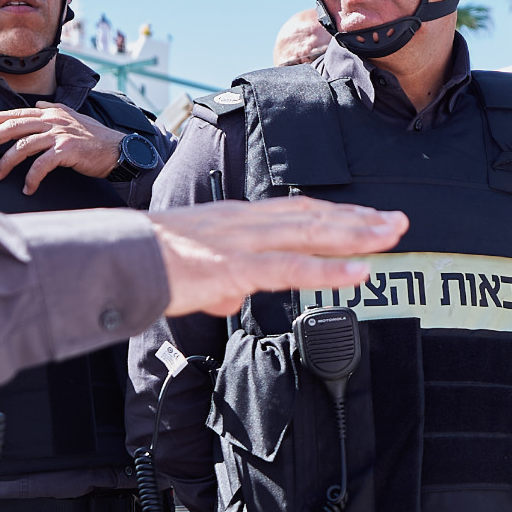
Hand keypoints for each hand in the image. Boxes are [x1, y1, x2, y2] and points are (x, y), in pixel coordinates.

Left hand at [0, 102, 121, 192]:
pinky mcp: (66, 151)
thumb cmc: (95, 138)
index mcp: (51, 112)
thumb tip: (36, 103)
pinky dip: (31, 178)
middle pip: (13, 126)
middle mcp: (52, 120)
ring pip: (23, 145)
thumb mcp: (73, 117)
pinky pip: (41, 165)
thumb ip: (53, 110)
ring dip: (7, 162)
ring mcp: (59, 134)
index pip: (16, 112)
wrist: (119, 149)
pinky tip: (27, 188)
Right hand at [149, 200, 407, 317]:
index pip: (293, 212)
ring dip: (355, 236)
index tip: (366, 218)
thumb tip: (228, 299)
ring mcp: (241, 241)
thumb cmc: (144, 264)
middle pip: (311, 217)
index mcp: (234, 220)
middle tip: (397, 222)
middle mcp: (243, 222)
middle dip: (357, 220)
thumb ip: (216, 284)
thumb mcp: (191, 272)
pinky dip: (328, 270)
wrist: (114, 259)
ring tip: (390, 237)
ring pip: (310, 234)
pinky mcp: (235, 266)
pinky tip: (359, 272)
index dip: (333, 214)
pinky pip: (290, 268)